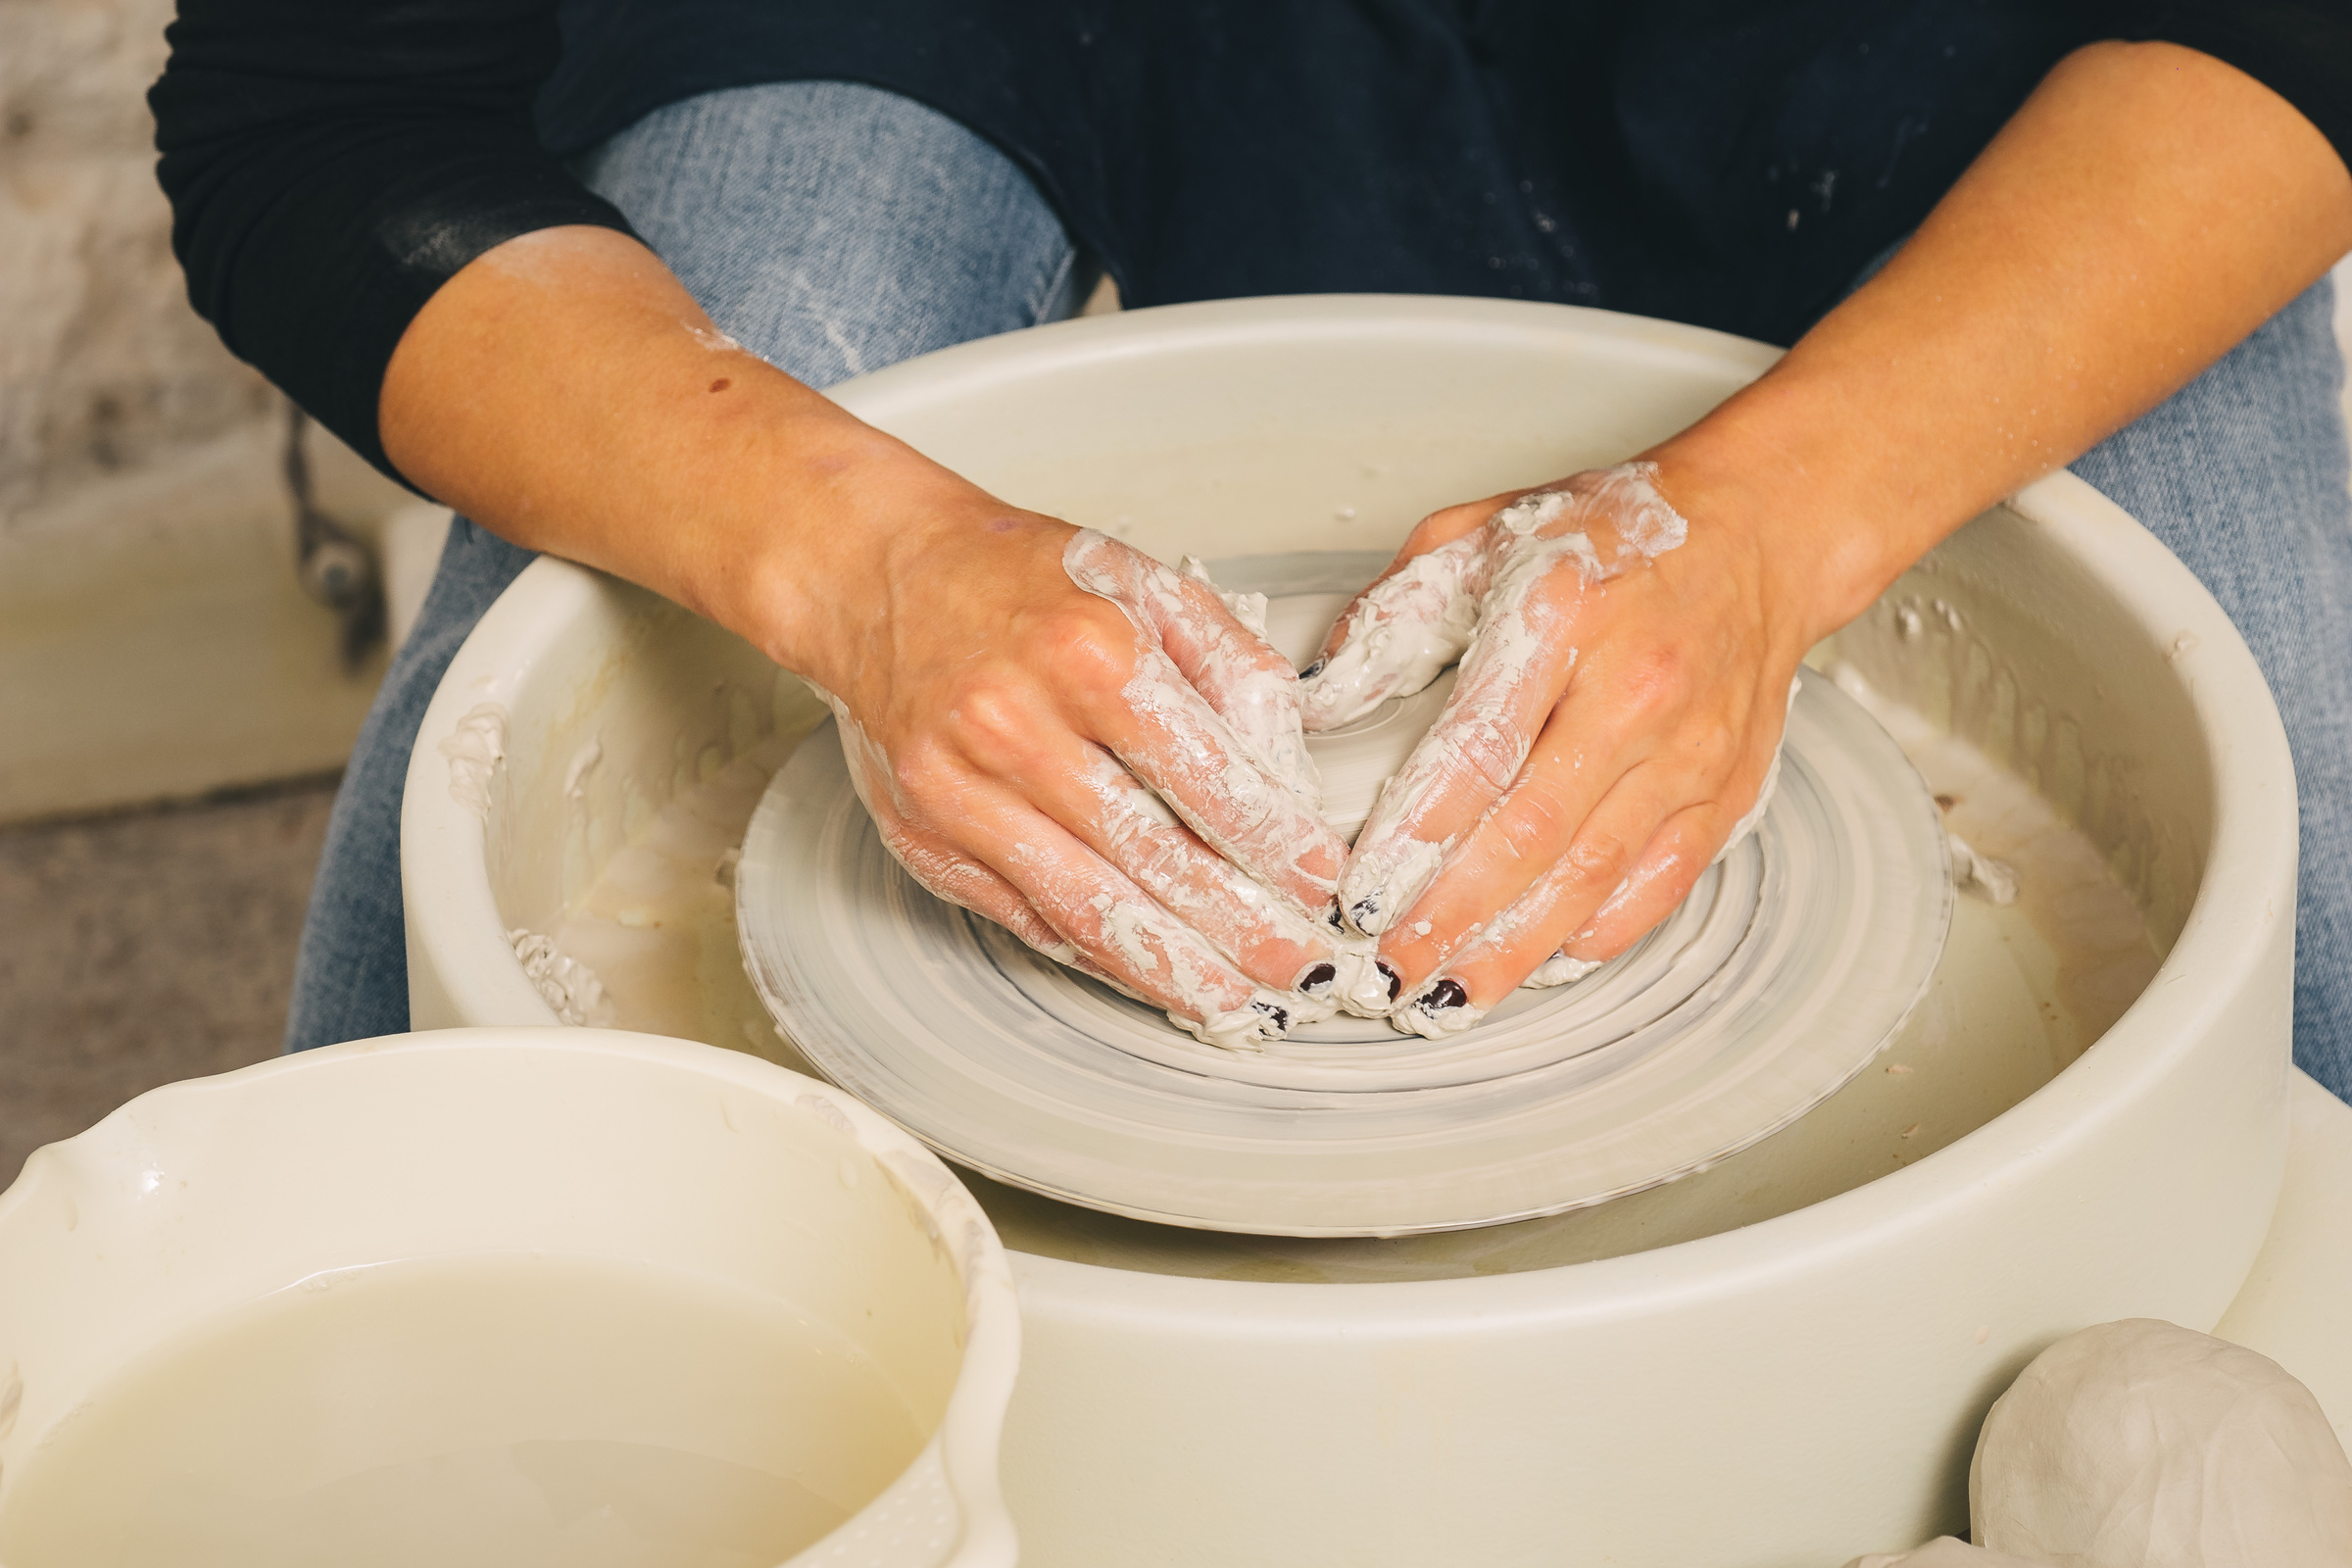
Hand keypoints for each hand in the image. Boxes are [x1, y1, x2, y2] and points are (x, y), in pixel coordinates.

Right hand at [794, 455, 1350, 1048]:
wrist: (875, 576)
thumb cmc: (1014, 579)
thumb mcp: (1140, 581)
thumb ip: (1226, 663)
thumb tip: (1285, 766)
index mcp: (1085, 652)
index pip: (1204, 777)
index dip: (1271, 844)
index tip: (1318, 884)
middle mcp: (1016, 726)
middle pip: (1152, 859)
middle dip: (1241, 928)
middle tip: (1301, 969)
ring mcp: (961, 792)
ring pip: (1086, 908)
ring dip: (1171, 969)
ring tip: (1234, 1002)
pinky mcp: (926, 837)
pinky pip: (1025, 917)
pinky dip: (1095, 956)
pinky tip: (1149, 974)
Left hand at [1299, 463, 1811, 1035]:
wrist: (1757, 535)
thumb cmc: (1607, 538)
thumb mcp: (1479, 536)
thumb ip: (1393, 617)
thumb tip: (1319, 700)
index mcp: (1562, 616)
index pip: (1479, 745)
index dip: (1416, 832)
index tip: (1360, 892)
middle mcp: (1635, 690)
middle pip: (1533, 831)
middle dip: (1452, 915)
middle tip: (1389, 970)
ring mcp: (1689, 751)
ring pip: (1594, 876)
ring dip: (1516, 948)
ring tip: (1448, 995)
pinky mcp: (1724, 793)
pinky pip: (1657, 886)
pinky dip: (1594, 936)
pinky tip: (1538, 964)